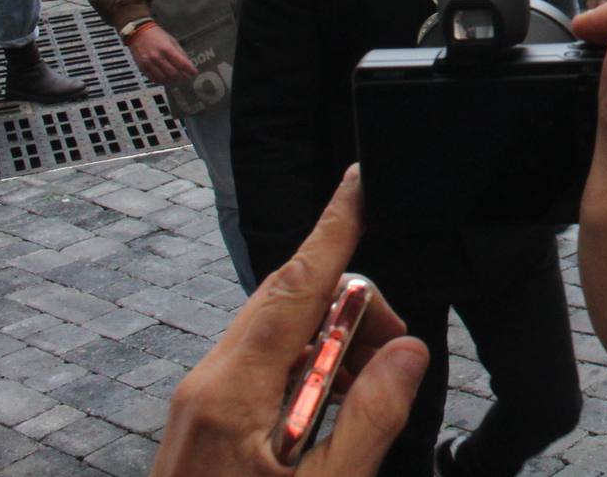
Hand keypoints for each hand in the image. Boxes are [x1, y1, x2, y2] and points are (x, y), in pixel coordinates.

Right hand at [128, 24, 198, 85]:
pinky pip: (153, 79)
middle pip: (174, 73)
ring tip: (179, 80)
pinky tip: (167, 80)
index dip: (190, 70)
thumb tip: (188, 64)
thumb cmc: (155, 35)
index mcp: (167, 49)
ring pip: (164, 79)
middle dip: (183, 77)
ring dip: (173, 81)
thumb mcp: (172, 40)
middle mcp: (157, 57)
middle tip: (187, 78)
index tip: (194, 73)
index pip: (182, 64)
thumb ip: (180, 53)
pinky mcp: (142, 67)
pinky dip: (162, 82)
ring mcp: (149, 63)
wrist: (138, 32)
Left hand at [153, 166, 426, 476]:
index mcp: (235, 394)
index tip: (359, 184)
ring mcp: (200, 403)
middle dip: (352, 312)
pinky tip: (328, 422)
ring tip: (362, 406)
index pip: (294, 287)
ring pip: (278, 336)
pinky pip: (262, 368)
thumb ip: (372, 416)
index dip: (334, 231)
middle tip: (396, 357)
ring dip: (330, 350)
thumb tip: (407, 351)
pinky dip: (305, 375)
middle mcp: (208, 384)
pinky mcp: (202, 422)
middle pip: (290, 304)